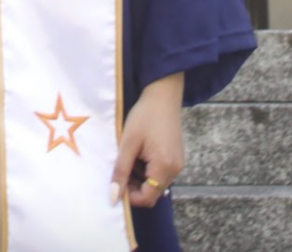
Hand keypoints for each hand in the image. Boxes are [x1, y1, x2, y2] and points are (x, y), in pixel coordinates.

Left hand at [110, 72, 184, 209]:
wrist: (163, 94)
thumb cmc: (145, 115)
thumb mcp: (128, 142)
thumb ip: (121, 170)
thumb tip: (113, 196)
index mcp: (164, 167)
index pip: (147, 198)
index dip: (130, 196)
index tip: (116, 183)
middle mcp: (175, 169)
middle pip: (152, 192)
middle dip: (134, 186)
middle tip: (121, 167)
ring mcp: (178, 164)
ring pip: (156, 184)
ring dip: (140, 177)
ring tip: (131, 156)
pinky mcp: (176, 158)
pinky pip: (161, 173)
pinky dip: (148, 170)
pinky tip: (140, 152)